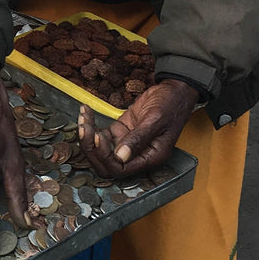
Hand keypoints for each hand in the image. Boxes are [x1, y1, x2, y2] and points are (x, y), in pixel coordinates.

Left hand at [78, 79, 196, 178]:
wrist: (174, 90)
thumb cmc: (172, 104)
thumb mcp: (156, 119)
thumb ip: (139, 138)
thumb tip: (121, 156)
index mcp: (150, 157)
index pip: (120, 169)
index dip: (105, 156)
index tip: (98, 137)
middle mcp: (137, 154)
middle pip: (106, 163)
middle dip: (91, 148)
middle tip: (84, 127)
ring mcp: (127, 143)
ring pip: (100, 150)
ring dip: (88, 136)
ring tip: (83, 117)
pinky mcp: (120, 132)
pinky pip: (101, 134)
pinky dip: (91, 125)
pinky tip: (86, 112)